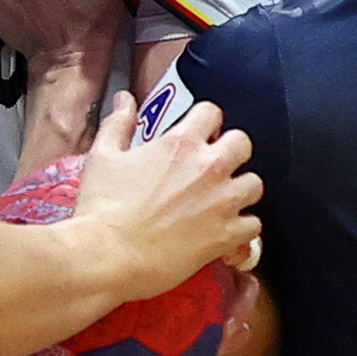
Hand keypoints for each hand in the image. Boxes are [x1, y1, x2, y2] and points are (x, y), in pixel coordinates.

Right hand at [72, 93, 260, 298]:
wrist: (107, 256)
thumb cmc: (102, 207)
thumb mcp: (104, 156)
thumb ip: (118, 123)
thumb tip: (125, 99)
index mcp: (180, 143)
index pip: (211, 112)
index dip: (206, 121)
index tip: (200, 134)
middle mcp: (209, 168)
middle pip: (244, 144)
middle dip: (232, 152)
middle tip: (215, 167)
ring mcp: (221, 202)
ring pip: (254, 185)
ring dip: (241, 190)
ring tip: (223, 201)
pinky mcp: (226, 235)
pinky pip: (254, 226)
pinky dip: (242, 229)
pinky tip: (226, 232)